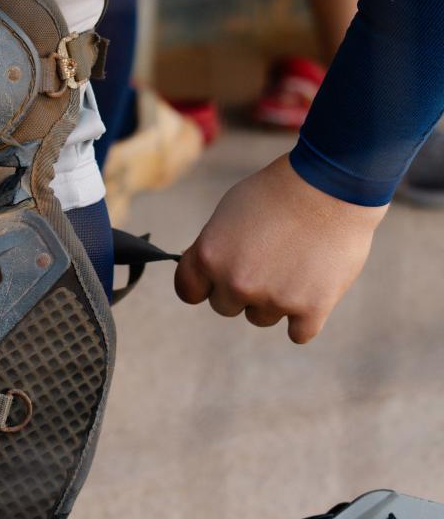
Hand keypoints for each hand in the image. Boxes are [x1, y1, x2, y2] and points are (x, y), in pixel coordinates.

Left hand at [175, 155, 386, 342]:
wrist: (331, 185)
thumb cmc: (277, 192)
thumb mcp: (228, 212)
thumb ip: (211, 248)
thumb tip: (202, 274)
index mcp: (209, 257)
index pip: (188, 291)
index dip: (205, 283)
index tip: (219, 277)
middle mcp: (236, 283)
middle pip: (226, 307)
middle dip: (242, 289)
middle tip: (268, 261)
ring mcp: (274, 299)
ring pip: (262, 317)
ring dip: (274, 300)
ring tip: (295, 265)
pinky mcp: (311, 309)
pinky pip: (298, 333)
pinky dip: (305, 317)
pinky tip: (312, 290)